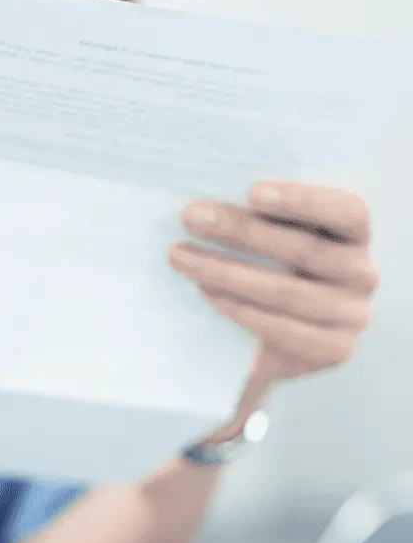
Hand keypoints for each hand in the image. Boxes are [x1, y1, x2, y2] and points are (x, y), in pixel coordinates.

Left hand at [169, 180, 377, 421]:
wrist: (267, 344)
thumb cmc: (266, 271)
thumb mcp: (269, 243)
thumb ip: (257, 218)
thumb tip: (206, 199)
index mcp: (355, 234)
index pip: (345, 210)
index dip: (301, 200)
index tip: (251, 192)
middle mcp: (362, 273)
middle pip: (303, 249)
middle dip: (241, 230)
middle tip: (191, 216)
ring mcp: (352, 314)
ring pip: (285, 290)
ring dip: (225, 271)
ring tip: (179, 255)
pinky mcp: (333, 349)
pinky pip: (280, 328)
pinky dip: (238, 308)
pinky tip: (204, 290)